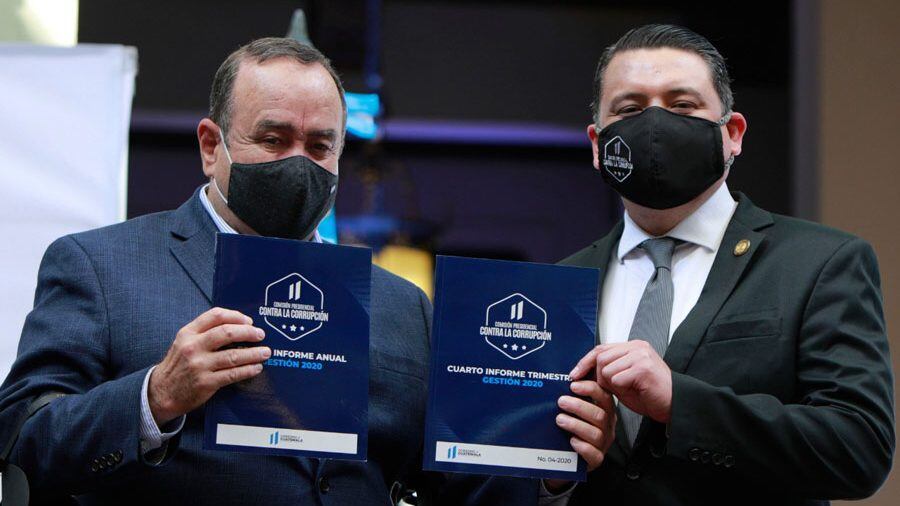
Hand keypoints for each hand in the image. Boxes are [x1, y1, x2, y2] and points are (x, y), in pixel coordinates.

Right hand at [148, 307, 269, 424]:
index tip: (249, 321)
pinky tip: (256, 367)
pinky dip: (248, 370)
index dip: (235, 316)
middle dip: (248, 332)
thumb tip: (237, 326)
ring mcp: (199, 365)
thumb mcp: (184, 342)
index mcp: (188, 333)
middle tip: (261, 334)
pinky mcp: (205, 383)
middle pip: (226, 333)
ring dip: (253, 353)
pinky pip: (232, 374)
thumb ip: (204, 333)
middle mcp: (192, 347)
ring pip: (233, 355)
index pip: (215, 316)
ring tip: (265, 352)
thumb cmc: (178, 365)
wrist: (161, 392)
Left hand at [544, 379, 616, 491]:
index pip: (604, 396)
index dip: (590, 389)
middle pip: (600, 415)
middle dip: (578, 406)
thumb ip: (574, 396)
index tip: (572, 385)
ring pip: (595, 433)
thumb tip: (562, 381)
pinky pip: (593, 454)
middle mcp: (607, 427)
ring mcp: (603, 444)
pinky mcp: (596, 459)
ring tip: (560, 420)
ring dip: (576, 424)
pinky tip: (571, 441)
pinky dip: (582, 446)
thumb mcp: (576, 410)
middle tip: (561, 402)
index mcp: (605, 411)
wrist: (570, 456)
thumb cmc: (573, 429)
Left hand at [570, 341, 672, 422]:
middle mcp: (637, 347)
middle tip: (613, 388)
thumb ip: (607, 371)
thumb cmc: (650, 394)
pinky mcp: (643, 367)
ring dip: (612, 384)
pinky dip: (621, 389)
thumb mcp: (623, 380)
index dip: (585, 362)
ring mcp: (641, 355)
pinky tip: (635, 390)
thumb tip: (583, 372)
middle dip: (600, 377)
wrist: (673, 405)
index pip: (601, 348)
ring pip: (607, 369)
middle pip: (601, 357)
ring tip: (627, 389)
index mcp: (632, 347)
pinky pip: (617, 379)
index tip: (575, 374)